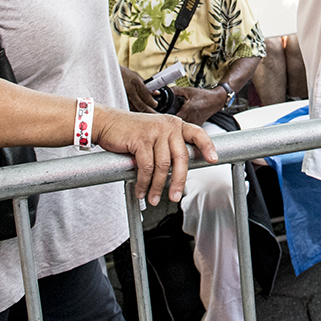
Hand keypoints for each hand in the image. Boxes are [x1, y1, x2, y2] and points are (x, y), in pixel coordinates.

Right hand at [92, 106, 217, 204]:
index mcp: (175, 124)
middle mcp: (168, 125)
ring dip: (157, 186)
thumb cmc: (131, 132)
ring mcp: (155, 131)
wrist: (107, 122)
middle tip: (174, 197)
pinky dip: (144, 183)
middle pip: (181, 157)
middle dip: (178, 181)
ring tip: (152, 198)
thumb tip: (178, 172)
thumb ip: (167, 146)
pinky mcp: (141, 139)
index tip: (214, 160)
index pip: (197, 133)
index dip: (207, 146)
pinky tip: (141, 190)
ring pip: (163, 166)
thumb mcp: (154, 134)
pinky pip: (147, 167)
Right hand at [119, 66, 157, 113]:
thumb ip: (146, 85)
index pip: (147, 98)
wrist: (107, 73)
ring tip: (147, 114)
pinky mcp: (118, 102)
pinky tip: (137, 112)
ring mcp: (123, 98)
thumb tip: (156, 93)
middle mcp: (130, 91)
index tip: (155, 104)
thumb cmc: (122, 73)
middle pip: (142, 107)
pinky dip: (133, 111)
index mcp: (136, 83)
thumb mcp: (136, 75)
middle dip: (150, 112)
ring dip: (141, 113)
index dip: (153, 103)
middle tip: (155, 113)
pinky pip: (127, 109)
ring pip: (134, 110)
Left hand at [169, 86, 225, 126]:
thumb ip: (175, 90)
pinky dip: (183, 125)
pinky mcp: (197, 125)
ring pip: (181, 128)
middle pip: (175, 125)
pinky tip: (182, 120)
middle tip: (165, 118)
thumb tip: (166, 90)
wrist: (216, 100)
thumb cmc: (204, 96)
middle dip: (169, 122)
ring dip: (177, 124)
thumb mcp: (188, 90)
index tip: (160, 116)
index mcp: (187, 111)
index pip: (172, 120)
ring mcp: (194, 124)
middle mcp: (191, 119)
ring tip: (173, 120)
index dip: (164, 119)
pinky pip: (187, 128)